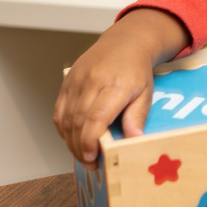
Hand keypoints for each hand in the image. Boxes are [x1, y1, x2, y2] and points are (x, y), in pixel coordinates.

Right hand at [53, 9, 188, 168]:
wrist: (124, 42)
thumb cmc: (137, 70)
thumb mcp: (146, 92)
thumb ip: (137, 116)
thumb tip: (133, 139)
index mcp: (115, 85)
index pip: (96, 117)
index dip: (90, 141)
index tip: (93, 158)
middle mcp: (92, 82)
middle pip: (78, 121)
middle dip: (81, 148)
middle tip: (90, 164)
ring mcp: (76, 81)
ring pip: (65, 118)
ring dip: (71, 142)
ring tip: (83, 155)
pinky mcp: (67, 82)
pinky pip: (59, 111)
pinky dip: (63, 129)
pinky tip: (73, 139)